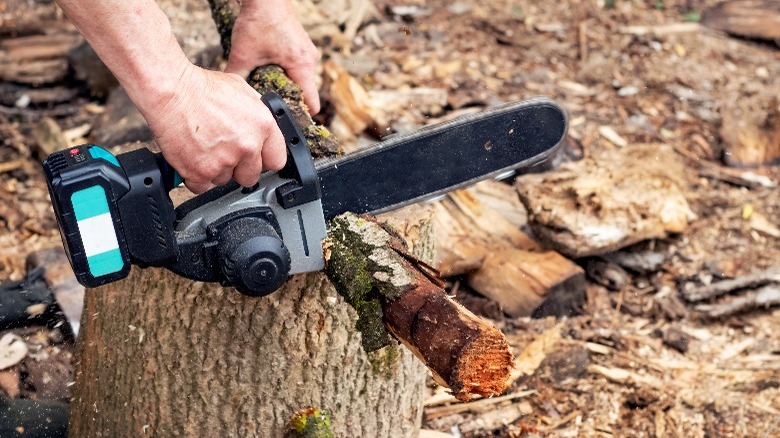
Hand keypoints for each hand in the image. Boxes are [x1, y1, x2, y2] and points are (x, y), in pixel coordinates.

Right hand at [144, 64, 286, 193]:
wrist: (170, 91)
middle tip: (223, 153)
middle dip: (238, 169)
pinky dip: (194, 177)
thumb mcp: (242, 92)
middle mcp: (247, 146)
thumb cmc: (201, 88)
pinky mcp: (201, 172)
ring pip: (225, 181)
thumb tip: (262, 131)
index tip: (255, 160)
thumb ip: (257, 116)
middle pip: (251, 176)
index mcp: (263, 126)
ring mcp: (224, 161)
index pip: (276, 160)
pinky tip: (191, 159)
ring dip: (214, 171)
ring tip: (203, 148)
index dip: (263, 160)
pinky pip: (202, 187)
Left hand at [225, 0, 320, 113]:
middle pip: (306, 93)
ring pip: (301, 80)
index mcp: (302, 66)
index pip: (311, 103)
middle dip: (289, 102)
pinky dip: (286, 73)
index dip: (300, 117)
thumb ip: (237, 76)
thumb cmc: (259, 20)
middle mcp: (310, 61)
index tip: (286, 123)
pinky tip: (269, 71)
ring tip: (269, 89)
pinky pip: (298, 67)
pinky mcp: (301, 46)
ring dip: (287, 86)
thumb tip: (228, 97)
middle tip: (271, 109)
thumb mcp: (243, 53)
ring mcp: (307, 52)